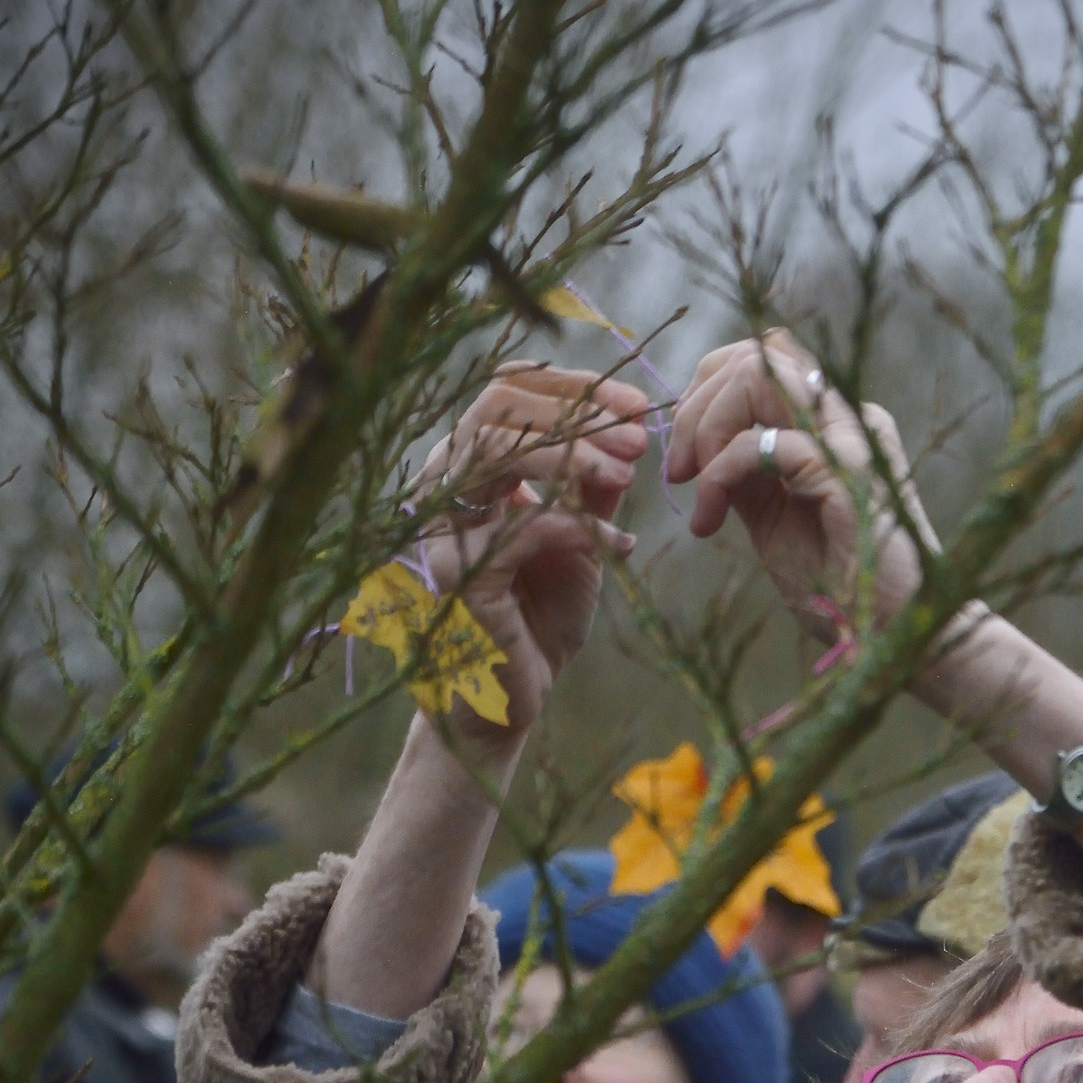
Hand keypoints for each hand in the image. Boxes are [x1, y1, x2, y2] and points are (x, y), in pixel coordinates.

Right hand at [412, 362, 648, 748]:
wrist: (516, 695)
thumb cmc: (542, 615)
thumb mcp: (581, 535)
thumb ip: (594, 483)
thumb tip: (630, 426)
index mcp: (470, 467)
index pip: (507, 391)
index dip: (574, 387)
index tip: (638, 404)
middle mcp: (445, 487)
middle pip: (495, 406)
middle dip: (576, 411)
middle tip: (637, 436)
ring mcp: (444, 527)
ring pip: (496, 452)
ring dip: (573, 456)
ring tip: (627, 476)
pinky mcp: (458, 572)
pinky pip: (521, 526)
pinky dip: (580, 528)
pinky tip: (622, 547)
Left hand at [665, 332, 933, 636]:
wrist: (886, 634)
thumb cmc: (834, 584)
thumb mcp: (771, 516)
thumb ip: (742, 472)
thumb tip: (696, 444)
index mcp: (837, 422)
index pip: (765, 356)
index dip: (709, 387)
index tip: (685, 451)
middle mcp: (850, 416)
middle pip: (757, 354)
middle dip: (698, 404)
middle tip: (679, 470)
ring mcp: (854, 437)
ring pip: (759, 374)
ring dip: (708, 426)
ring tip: (695, 486)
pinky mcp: (847, 470)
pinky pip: (762, 443)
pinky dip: (720, 474)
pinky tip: (712, 519)